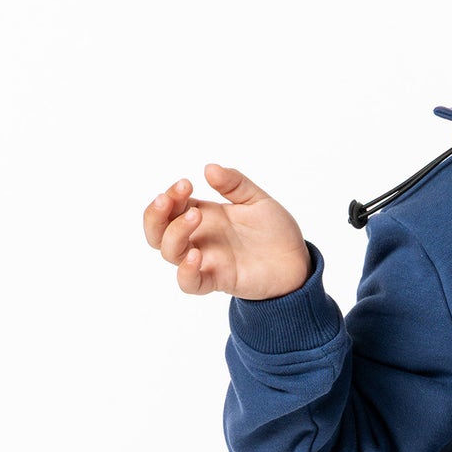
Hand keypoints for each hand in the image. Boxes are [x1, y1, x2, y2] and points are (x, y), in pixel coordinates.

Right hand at [142, 165, 311, 299]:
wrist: (295, 262)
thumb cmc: (274, 232)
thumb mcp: (257, 200)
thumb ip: (234, 184)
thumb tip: (209, 168)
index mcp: (204, 216)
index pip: (171, 206)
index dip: (170, 195)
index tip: (185, 183)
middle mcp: (199, 238)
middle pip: (157, 230)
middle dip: (156, 214)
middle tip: (169, 198)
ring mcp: (205, 259)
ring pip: (169, 252)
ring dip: (174, 232)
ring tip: (196, 216)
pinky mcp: (217, 280)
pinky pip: (189, 282)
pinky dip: (186, 271)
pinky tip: (196, 255)